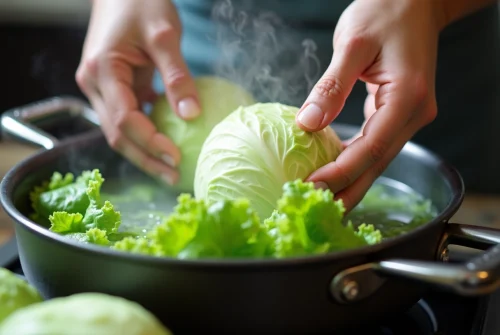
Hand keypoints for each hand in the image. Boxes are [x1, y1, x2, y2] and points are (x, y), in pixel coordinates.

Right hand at [76, 0, 200, 184]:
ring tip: (171, 169)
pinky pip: (127, 118)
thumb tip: (192, 115)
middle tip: (174, 177)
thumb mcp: (165, 34)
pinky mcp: (112, 88)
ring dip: (145, 152)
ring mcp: (100, 88)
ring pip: (120, 131)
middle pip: (118, 135)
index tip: (176, 159)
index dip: (150, 143)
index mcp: (102, 71)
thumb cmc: (141, 1)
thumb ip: (177, 75)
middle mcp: (94, 84)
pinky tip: (167, 144)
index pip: (125, 119)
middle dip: (146, 159)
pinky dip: (146, 134)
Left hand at [296, 0, 441, 211]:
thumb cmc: (385, 12)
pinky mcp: (397, 114)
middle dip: (346, 190)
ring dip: (350, 181)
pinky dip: (354, 162)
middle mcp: (413, 114)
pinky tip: (334, 173)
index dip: (340, 173)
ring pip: (376, 160)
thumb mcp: (352, 43)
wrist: (415, 1)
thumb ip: (332, 86)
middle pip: (377, 164)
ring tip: (321, 201)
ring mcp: (408, 116)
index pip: (370, 148)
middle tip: (315, 211)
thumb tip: (308, 123)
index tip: (311, 188)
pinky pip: (375, 146)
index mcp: (406, 98)